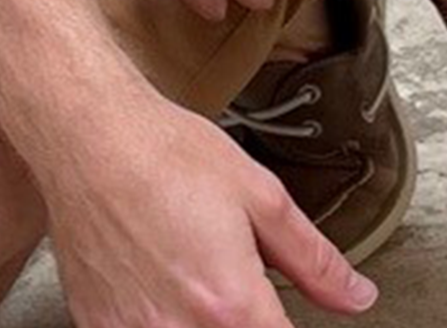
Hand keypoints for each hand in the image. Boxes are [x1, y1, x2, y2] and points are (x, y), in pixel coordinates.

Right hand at [44, 87, 377, 326]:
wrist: (88, 137)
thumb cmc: (167, 154)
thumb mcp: (259, 195)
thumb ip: (313, 259)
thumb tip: (358, 297)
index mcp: (231, 306)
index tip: (277, 314)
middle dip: (245, 324)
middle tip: (239, 295)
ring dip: (205, 324)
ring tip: (200, 289)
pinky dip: (162, 324)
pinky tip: (163, 294)